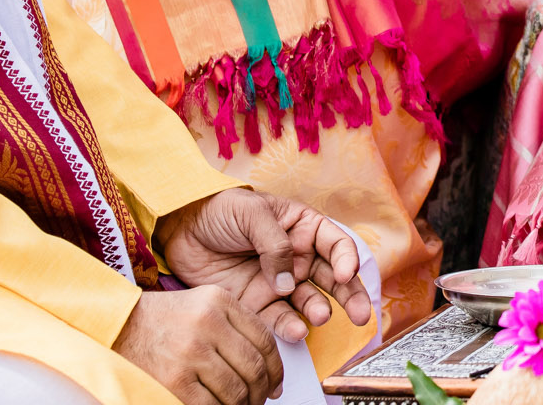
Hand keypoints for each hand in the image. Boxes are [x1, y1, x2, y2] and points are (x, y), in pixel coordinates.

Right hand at [113, 287, 281, 404]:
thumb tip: (269, 370)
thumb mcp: (204, 304)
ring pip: (236, 391)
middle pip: (254, 368)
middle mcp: (208, 323)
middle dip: (262, 392)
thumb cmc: (163, 320)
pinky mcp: (174, 379)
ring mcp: (191, 352)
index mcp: (220, 301)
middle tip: (259, 401)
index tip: (275, 384)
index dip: (276, 368)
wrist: (117, 326)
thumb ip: (236, 326)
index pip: (264, 340)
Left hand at [155, 190, 374, 346]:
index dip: (346, 259)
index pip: (335, 244)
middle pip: (332, 278)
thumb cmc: (220, 211)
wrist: (181, 230)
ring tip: (320, 317)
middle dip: (350, 296)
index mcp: (302, 227)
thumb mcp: (253, 214)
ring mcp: (278, 282)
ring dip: (319, 310)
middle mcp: (296, 257)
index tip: (345, 275)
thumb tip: (288, 283)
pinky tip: (297, 331)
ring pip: (310, 301)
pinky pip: (279, 318)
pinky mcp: (257, 303)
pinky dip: (289, 326)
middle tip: (362, 315)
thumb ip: (275, 245)